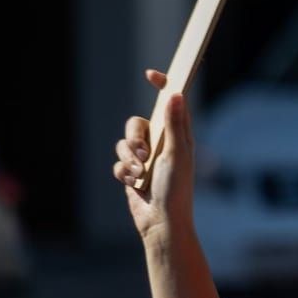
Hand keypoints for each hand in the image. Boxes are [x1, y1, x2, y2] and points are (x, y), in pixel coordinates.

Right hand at [112, 69, 195, 243]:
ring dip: (128, 159)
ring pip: (124, 143)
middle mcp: (162, 144)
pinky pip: (118, 163)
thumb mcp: (176, 153)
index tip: (150, 74)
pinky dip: (124, 173)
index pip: (171, 104)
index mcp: (178, 136)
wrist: (161, 222)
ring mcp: (145, 159)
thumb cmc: (175, 189)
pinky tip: (134, 185)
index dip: (163, 86)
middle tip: (144, 154)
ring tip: (139, 175)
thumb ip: (175, 124)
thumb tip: (176, 94)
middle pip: (137, 123)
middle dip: (135, 138)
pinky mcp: (132, 174)